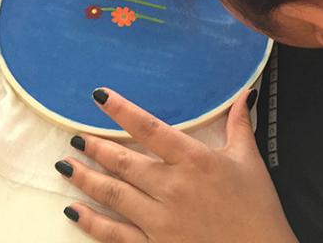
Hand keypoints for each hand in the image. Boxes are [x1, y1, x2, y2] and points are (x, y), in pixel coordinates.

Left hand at [55, 88, 297, 242]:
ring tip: (65, 165)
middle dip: (95, 147)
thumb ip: (240, 123)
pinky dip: (92, 222)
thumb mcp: (249, 159)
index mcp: (194, 159)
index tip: (99, 97)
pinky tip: (74, 210)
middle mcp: (172, 185)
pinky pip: (116, 234)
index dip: (122, 110)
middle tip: (75, 136)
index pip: (149, 128)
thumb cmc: (257, 207)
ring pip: (114, 194)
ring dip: (86, 179)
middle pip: (124, 162)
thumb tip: (245, 93)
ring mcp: (161, 219)